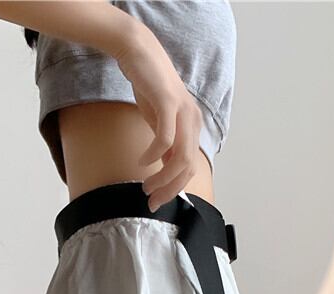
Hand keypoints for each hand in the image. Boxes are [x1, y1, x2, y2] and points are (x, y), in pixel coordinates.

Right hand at [113, 26, 202, 211]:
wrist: (140, 53)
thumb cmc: (149, 86)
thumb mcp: (159, 121)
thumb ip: (165, 143)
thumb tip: (164, 167)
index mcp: (193, 127)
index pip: (189, 167)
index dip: (174, 189)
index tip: (157, 200)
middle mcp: (193, 121)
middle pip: (187, 167)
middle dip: (169, 189)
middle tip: (152, 200)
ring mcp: (183, 112)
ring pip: (180, 157)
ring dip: (162, 178)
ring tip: (146, 186)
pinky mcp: (168, 103)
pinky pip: (165, 138)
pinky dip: (154, 155)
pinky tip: (142, 161)